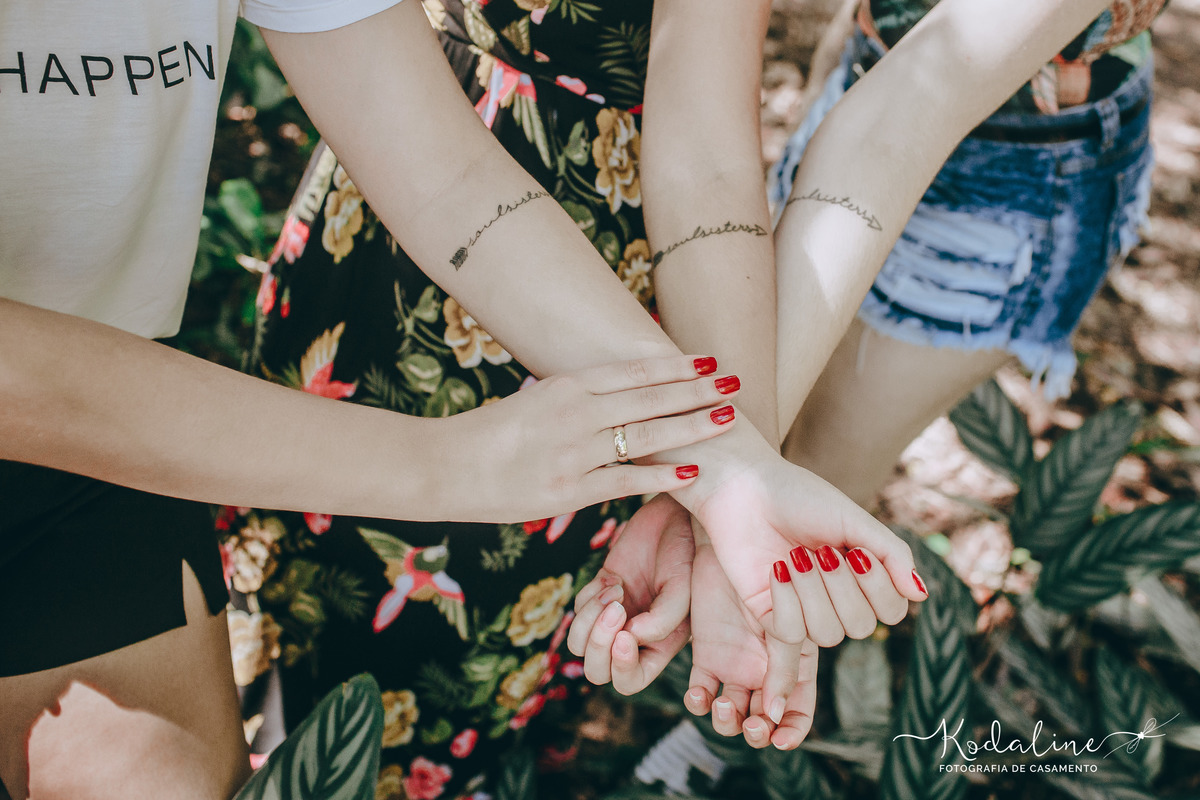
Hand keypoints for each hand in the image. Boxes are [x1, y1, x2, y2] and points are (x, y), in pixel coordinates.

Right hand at [458, 355, 740, 521]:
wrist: (445, 468)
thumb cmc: (490, 436)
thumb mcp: (536, 403)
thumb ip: (577, 400)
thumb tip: (618, 396)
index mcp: (567, 386)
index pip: (634, 372)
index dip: (675, 366)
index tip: (708, 360)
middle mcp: (576, 413)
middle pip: (649, 399)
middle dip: (696, 391)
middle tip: (733, 383)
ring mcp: (574, 453)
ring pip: (646, 437)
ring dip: (691, 427)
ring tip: (725, 419)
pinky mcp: (569, 491)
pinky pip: (626, 481)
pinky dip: (661, 477)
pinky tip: (691, 472)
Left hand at [567, 494, 693, 693]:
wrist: (673, 517)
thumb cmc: (686, 555)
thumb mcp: (684, 589)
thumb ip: (662, 621)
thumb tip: (630, 638)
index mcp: (659, 647)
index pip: (630, 681)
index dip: (622, 667)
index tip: (625, 635)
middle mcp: (634, 637)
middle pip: (598, 671)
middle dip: (599, 645)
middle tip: (616, 609)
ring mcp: (613, 616)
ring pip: (579, 644)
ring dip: (589, 619)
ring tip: (614, 591)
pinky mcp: (598, 593)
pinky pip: (576, 610)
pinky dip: (588, 596)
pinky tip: (613, 578)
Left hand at [684, 436, 924, 633]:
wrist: (746, 486)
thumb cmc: (800, 497)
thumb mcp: (854, 521)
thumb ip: (892, 555)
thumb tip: (921, 594)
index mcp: (860, 577)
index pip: (892, 611)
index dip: (880, 588)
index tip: (858, 550)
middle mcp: (834, 598)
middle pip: (860, 627)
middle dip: (843, 587)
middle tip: (822, 551)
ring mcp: (801, 608)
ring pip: (827, 634)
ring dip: (814, 592)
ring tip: (796, 555)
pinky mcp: (767, 613)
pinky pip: (790, 632)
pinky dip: (788, 600)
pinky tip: (778, 568)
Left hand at [685, 544, 817, 749]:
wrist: (742, 511)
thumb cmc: (787, 544)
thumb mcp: (800, 598)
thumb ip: (799, 647)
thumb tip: (782, 709)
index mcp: (801, 658)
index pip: (801, 711)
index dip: (792, 731)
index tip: (779, 737)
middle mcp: (768, 664)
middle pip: (766, 721)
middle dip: (758, 732)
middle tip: (753, 721)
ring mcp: (735, 658)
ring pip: (731, 713)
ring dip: (727, 723)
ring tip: (723, 706)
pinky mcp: (705, 648)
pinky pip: (700, 690)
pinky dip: (698, 701)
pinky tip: (699, 693)